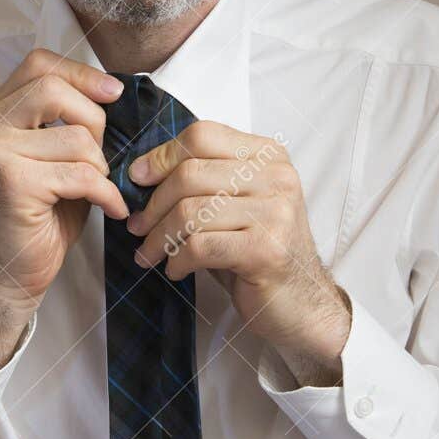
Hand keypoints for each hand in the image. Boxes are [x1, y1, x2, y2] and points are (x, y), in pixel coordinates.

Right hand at [0, 48, 129, 364]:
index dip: (80, 73)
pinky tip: (109, 208)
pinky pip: (81, 174)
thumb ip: (67, 121)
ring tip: (95, 189)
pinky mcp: (12, 181)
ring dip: (99, 166)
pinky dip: (106, 193)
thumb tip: (111, 91)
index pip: (38, 63)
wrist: (9, 272)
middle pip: (54, 89)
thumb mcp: (53, 156)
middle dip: (94, 120)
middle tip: (101, 157)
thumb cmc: (39, 215)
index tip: (112, 94)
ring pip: (76, 137)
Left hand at [126, 121, 351, 385]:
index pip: (202, 136)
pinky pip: (200, 246)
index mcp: (268, 155)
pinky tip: (176, 269)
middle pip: (190, 174)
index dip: (162, 156)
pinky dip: (178, 260)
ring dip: (159, 237)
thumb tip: (140, 172)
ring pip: (190, 212)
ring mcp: (274, 213)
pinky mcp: (265, 250)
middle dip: (153, 204)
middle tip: (136, 227)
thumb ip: (201, 180)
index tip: (137, 179)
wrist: (302, 303)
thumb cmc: (257, 250)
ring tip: (149, 254)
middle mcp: (276, 177)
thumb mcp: (234, 203)